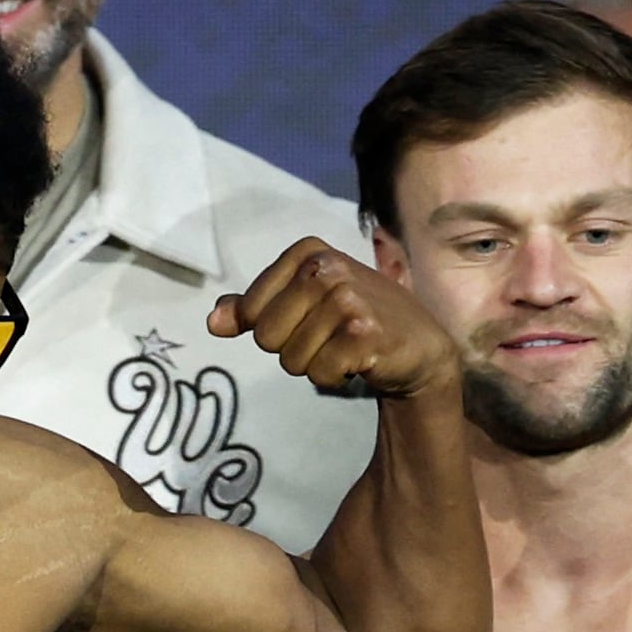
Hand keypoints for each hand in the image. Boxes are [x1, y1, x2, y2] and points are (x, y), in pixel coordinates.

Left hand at [209, 241, 460, 399]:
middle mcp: (328, 268)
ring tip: (345, 347)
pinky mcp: (364, 334)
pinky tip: (359, 361)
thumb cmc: (354, 319)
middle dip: (292, 349)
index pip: (252, 311)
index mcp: (308, 253)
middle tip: (329, 337)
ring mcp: (348, 300)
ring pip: (291, 361)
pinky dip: (334, 378)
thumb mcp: (302, 302)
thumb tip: (213, 322)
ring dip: (315, 365)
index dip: (273, 328)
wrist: (417, 345)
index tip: (307, 320)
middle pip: (267, 337)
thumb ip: (254, 308)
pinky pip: (319, 375)